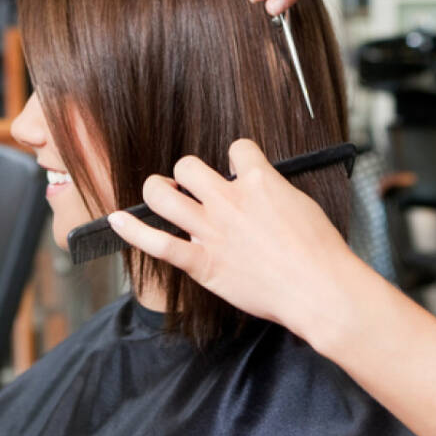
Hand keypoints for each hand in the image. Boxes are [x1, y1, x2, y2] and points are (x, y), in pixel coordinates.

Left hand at [107, 138, 359, 341]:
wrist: (318, 288)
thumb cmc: (320, 250)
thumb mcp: (302, 203)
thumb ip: (274, 193)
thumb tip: (262, 191)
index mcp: (259, 181)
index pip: (237, 148)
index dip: (235, 157)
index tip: (237, 171)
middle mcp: (229, 199)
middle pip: (189, 165)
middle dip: (188, 173)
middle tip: (194, 188)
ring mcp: (211, 230)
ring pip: (164, 194)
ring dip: (157, 190)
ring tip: (160, 193)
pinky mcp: (202, 262)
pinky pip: (157, 243)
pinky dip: (132, 230)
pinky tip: (115, 220)